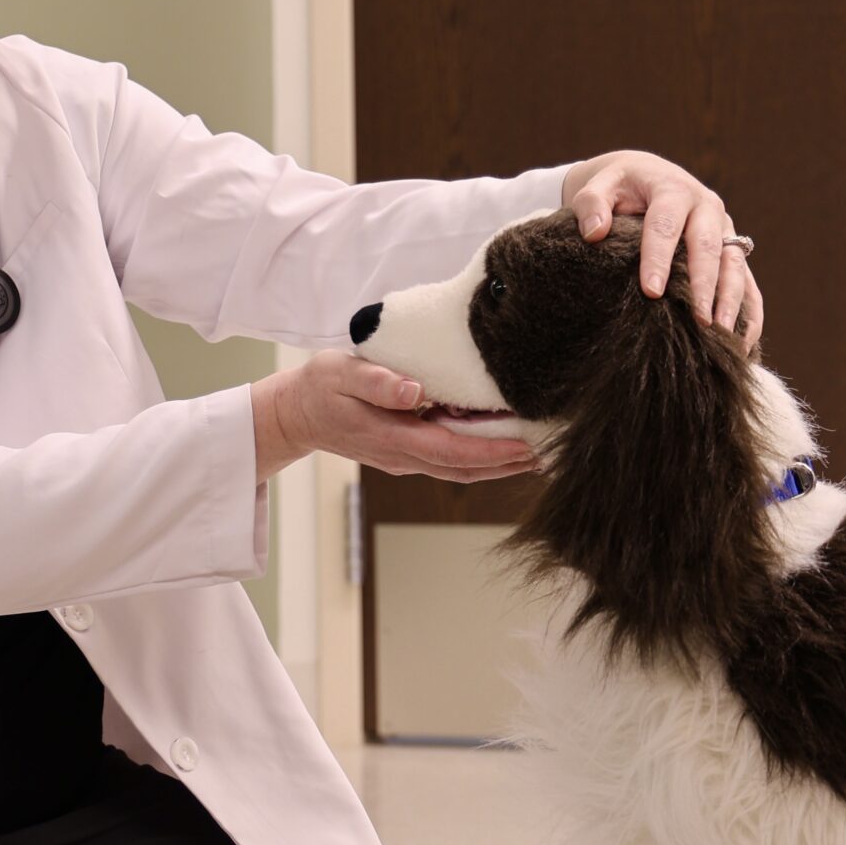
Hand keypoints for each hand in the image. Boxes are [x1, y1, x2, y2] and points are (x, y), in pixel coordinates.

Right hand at [251, 352, 537, 484]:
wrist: (295, 413)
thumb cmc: (319, 387)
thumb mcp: (340, 374)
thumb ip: (376, 381)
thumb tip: (414, 391)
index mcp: (392, 438)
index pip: (453, 452)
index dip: (493, 453)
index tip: (527, 448)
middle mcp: (404, 456)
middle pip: (465, 470)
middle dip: (508, 466)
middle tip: (550, 455)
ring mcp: (405, 459)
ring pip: (460, 470)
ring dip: (498, 467)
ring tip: (536, 456)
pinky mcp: (406, 452)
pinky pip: (450, 461)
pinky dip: (479, 459)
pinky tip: (500, 447)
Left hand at [563, 151, 763, 350]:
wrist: (648, 177)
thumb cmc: (620, 187)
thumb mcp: (600, 186)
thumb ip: (591, 204)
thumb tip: (594, 232)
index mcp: (673, 190)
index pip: (665, 225)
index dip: (658, 259)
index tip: (651, 291)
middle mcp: (706, 208)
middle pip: (708, 248)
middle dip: (704, 286)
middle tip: (698, 321)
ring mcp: (724, 230)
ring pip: (735, 265)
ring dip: (732, 301)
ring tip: (722, 335)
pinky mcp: (732, 250)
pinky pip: (748, 281)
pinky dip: (750, 311)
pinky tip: (743, 341)